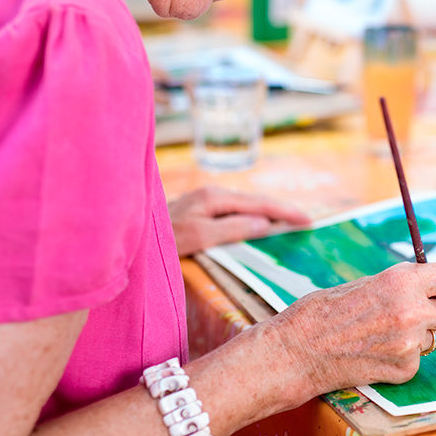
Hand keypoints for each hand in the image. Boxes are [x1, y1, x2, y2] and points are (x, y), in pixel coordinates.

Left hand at [169, 186, 309, 255]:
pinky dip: (250, 219)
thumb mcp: (197, 237)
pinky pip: (232, 214)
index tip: (308, 220)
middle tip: (305, 222)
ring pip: (243, 207)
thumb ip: (232, 229)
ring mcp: (202, 203)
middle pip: (254, 202)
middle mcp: (210, 195)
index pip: (259, 203)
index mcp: (214, 197)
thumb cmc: (159, 240)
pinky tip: (254, 227)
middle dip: (280, 210)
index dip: (285, 212)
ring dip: (266, 214)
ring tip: (286, 224)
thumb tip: (266, 224)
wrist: (127, 240)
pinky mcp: (196, 212)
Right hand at [273, 259, 435, 392]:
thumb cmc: (326, 310)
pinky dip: (402, 357)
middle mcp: (413, 311)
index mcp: (404, 280)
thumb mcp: (370, 282)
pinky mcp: (403, 370)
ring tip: (387, 332)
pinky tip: (376, 351)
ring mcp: (410, 344)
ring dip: (422, 335)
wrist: (297, 350)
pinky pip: (417, 360)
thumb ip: (406, 284)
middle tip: (431, 310)